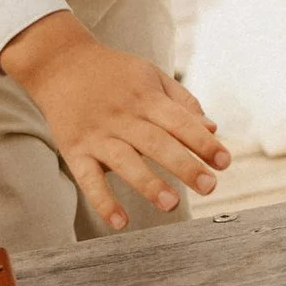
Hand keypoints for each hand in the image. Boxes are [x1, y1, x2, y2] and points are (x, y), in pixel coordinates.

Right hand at [0, 11, 228, 230]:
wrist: (61, 63)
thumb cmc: (114, 73)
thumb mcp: (151, 75)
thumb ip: (182, 102)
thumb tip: (212, 128)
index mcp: (146, 97)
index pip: (181, 122)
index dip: (204, 142)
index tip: (224, 162)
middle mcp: (124, 116)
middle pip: (158, 143)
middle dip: (185, 166)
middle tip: (209, 187)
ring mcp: (98, 135)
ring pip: (126, 162)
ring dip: (149, 184)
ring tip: (171, 204)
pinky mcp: (75, 150)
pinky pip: (88, 179)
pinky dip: (103, 201)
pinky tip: (120, 221)